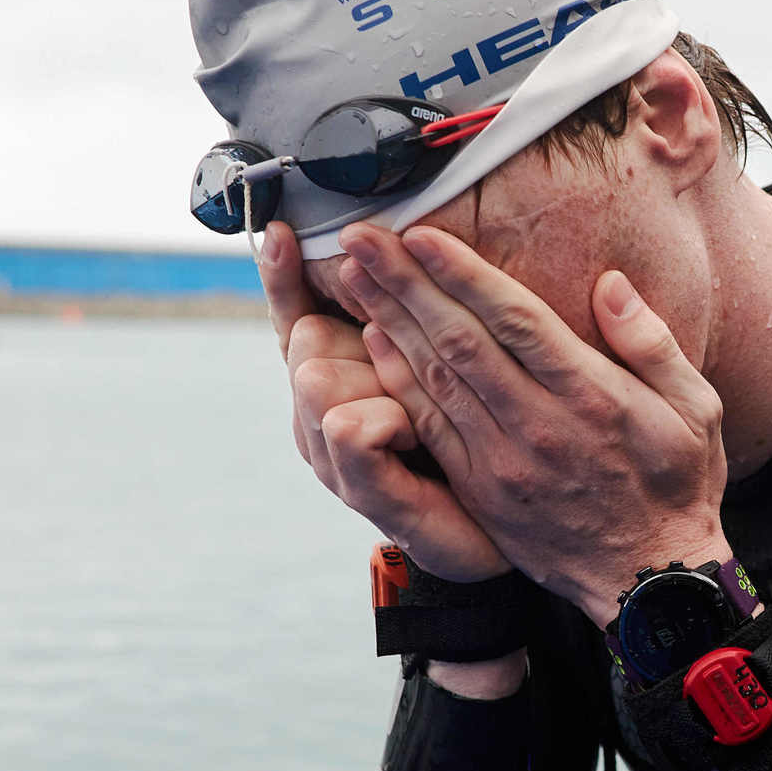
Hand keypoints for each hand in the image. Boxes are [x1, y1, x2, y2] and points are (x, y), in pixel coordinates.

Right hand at [258, 222, 510, 582]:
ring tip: (415, 417)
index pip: (294, 317)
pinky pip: (350, 427)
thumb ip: (412, 324)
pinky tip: (408, 432)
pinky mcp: (362, 490)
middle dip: (355, 339)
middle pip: (306, 342)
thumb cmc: (466, 454)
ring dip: (376, 381)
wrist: (490, 539)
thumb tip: (401, 254)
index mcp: (337, 384)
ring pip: (318, 378)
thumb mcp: (434, 376)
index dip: (284, 277)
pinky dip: (384, 418)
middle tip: (409, 385)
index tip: (281, 231)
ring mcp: (334, 457)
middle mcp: (321, 418)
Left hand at [333, 221, 729, 622]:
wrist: (649, 582)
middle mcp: (540, 426)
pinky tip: (372, 340)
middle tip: (360, 237)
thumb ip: (652, 343)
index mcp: (592, 397)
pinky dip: (397, 380)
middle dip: (405, 283)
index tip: (422, 233)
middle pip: (460, 341)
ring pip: (434, 378)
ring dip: (389, 321)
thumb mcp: (695, 408)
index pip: (515, 321)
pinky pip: (431, 426)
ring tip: (353, 274)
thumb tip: (609, 285)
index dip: (463, 274)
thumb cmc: (677, 484)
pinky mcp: (482, 490)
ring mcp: (504, 462)